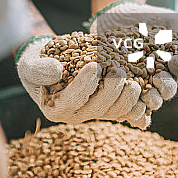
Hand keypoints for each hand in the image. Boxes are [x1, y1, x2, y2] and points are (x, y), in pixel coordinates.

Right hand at [15, 36, 145, 125]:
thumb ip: (39, 69)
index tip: (94, 65)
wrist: (49, 62)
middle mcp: (75, 115)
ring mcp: (93, 112)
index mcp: (55, 108)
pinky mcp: (106, 107)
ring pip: (114, 112)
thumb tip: (56, 71)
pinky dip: (136, 109)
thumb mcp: (30, 64)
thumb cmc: (37, 62)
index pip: (72, 100)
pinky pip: (124, 112)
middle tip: (119, 72)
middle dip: (111, 92)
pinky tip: (146, 102)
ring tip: (135, 83)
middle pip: (98, 108)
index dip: (84, 85)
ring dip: (127, 100)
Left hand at [87, 0, 177, 109]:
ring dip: (150, 99)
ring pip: (149, 98)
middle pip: (168, 89)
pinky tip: (127, 96)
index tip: (175, 61)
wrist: (119, 13)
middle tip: (159, 79)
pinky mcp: (122, 83)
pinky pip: (128, 99)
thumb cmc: (148, 17)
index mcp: (174, 63)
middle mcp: (159, 76)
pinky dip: (129, 102)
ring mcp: (141, 81)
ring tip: (144, 92)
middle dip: (166, 87)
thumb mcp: (170, 20)